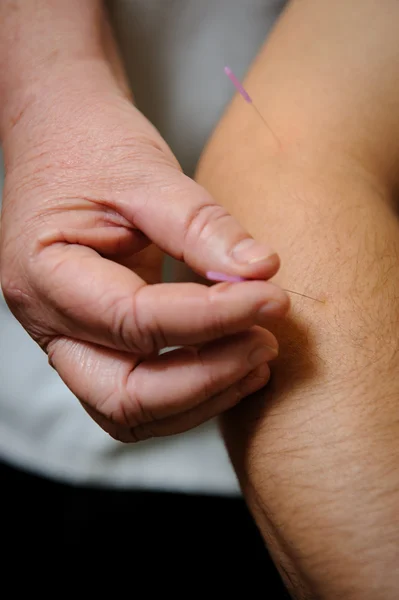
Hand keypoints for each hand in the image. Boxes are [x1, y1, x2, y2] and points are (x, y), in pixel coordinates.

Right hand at [0, 80, 288, 441]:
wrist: (61, 137)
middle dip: (205, 380)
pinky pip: (139, 392)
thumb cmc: (92, 146)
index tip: (273, 298)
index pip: (136, 321)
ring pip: (130, 412)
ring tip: (258, 356)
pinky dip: (190, 391)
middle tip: (265, 342)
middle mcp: (48, 321)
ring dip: (202, 396)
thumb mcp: (146, 171)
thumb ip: (202, 226)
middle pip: (123, 396)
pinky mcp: (96, 342)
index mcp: (45, 271)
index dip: (213, 318)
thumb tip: (262, 272)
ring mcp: (68, 339)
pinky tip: (233, 362)